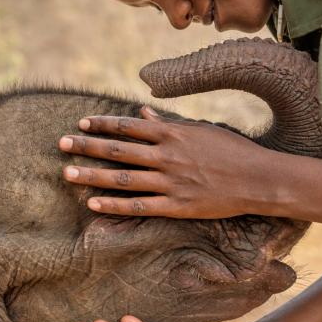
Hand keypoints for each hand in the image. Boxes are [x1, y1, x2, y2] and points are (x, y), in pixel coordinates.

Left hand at [59, 106, 273, 218]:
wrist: (259, 179)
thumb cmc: (232, 150)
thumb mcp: (201, 130)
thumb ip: (169, 124)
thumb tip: (144, 115)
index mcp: (173, 134)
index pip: (129, 126)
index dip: (103, 125)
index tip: (81, 123)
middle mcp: (167, 156)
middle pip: (118, 150)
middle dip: (87, 146)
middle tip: (61, 143)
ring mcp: (170, 182)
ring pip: (122, 178)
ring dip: (92, 174)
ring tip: (67, 172)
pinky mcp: (177, 206)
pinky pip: (139, 206)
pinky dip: (115, 205)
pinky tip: (94, 204)